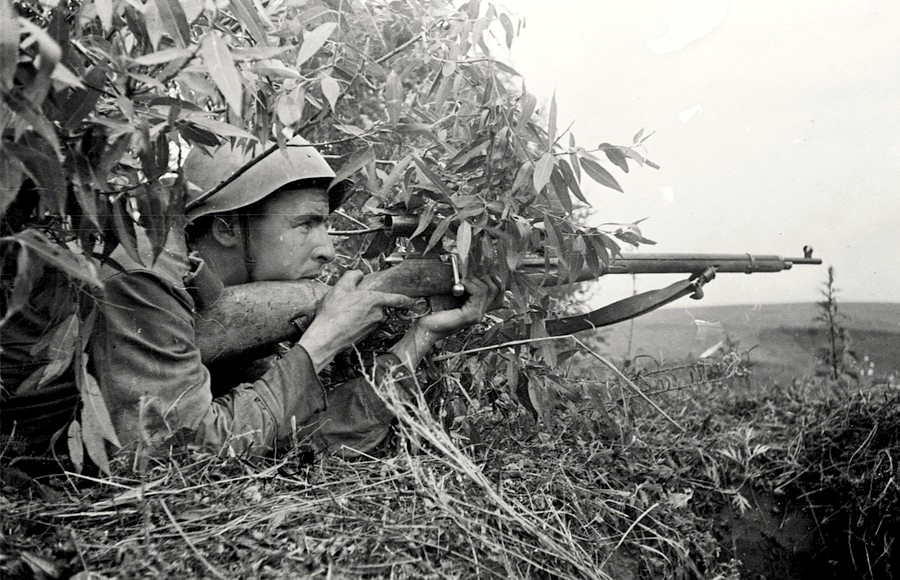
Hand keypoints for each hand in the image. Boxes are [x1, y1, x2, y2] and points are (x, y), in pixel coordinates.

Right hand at [299, 270, 416, 370]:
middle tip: (353, 302)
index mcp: (375, 301)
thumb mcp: (340, 288)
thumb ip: (352, 276)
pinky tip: (344, 321)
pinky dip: (358, 322)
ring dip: (364, 313)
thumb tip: (358, 274)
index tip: (415, 302)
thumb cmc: (333, 313)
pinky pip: (366, 325)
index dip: (408, 300)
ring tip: (345, 312)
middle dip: (371, 303)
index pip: (398, 299)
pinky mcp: (366, 336)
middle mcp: (378, 315)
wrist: (326, 337)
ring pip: (373, 316)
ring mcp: (373, 327)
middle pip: (381, 307)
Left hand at [389, 275, 499, 367]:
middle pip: (495, 288)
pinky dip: (469, 284)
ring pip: (487, 289)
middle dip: (481, 277)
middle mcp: (480, 312)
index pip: (497, 291)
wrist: (426, 328)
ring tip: (460, 282)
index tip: (478, 270)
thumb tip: (464, 269)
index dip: (492, 278)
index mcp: (477, 308)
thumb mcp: (450, 296)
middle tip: (465, 277)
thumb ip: (461, 287)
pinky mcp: (470, 315)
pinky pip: (478, 293)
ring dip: (473, 280)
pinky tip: (459, 286)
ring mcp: (477, 315)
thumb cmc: (434, 313)